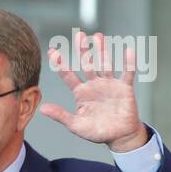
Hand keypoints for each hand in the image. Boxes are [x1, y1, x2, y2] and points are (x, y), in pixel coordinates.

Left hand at [43, 30, 147, 151]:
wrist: (119, 137)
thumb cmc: (96, 131)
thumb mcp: (76, 125)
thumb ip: (61, 115)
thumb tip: (42, 108)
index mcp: (81, 92)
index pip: (68, 75)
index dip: (61, 64)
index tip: (52, 51)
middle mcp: (94, 84)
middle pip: (87, 64)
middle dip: (83, 50)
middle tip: (78, 35)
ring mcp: (109, 84)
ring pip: (105, 64)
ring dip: (102, 51)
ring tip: (98, 36)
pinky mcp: (124, 88)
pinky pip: (127, 73)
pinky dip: (128, 63)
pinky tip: (127, 50)